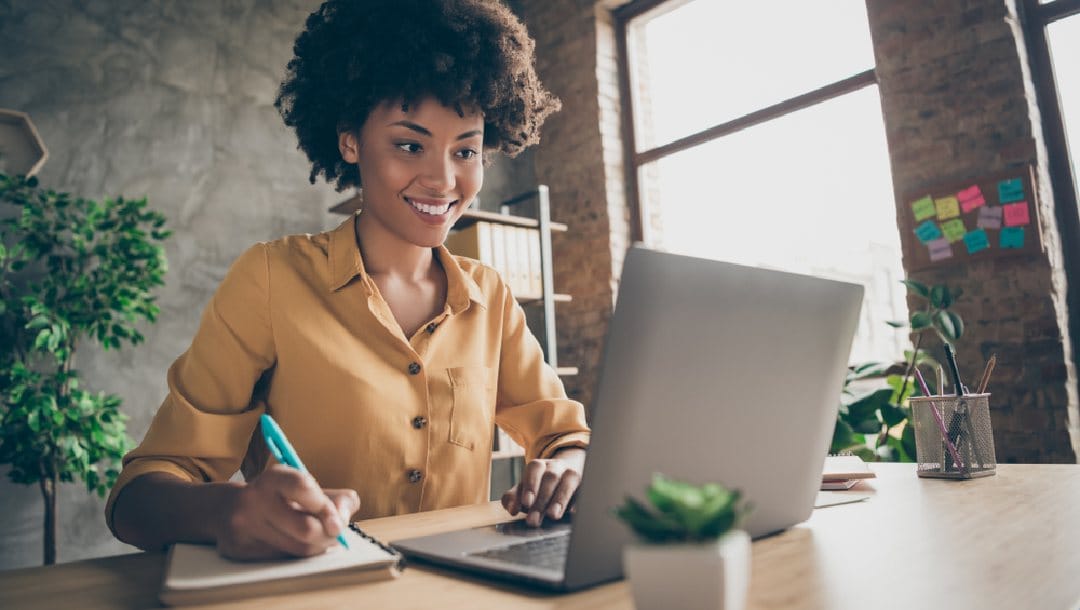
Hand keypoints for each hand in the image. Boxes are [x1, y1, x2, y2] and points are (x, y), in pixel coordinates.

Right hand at [215, 464, 360, 559]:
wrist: (226, 510)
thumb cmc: (276, 497)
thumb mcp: (302, 487)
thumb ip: (333, 497)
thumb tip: (346, 513)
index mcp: (272, 479)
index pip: (303, 487)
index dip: (327, 506)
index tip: (338, 518)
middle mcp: (254, 500)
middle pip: (306, 529)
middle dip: (329, 534)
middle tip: (334, 531)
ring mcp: (244, 527)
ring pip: (299, 549)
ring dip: (318, 546)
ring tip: (319, 537)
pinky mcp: (241, 550)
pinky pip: (284, 560)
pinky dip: (300, 554)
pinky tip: (297, 543)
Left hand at [501, 447, 585, 526]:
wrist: (568, 473)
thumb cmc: (542, 485)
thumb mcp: (526, 488)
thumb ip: (514, 496)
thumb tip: (510, 508)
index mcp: (540, 465)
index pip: (534, 469)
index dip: (530, 485)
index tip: (526, 503)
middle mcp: (557, 466)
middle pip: (550, 478)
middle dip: (541, 500)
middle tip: (534, 520)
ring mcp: (573, 474)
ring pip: (568, 481)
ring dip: (560, 499)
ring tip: (553, 515)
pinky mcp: (586, 484)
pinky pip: (585, 490)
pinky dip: (579, 501)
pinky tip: (574, 512)